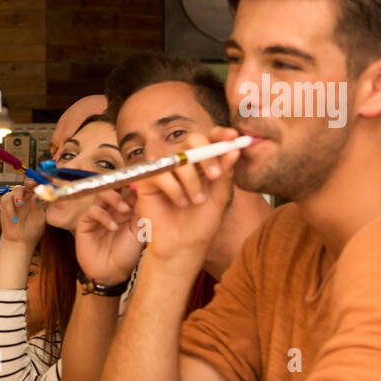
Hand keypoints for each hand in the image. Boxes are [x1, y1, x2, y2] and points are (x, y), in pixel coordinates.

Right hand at [0, 185, 47, 246]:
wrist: (20, 240)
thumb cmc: (33, 229)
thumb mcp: (39, 219)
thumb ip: (38, 207)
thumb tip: (37, 196)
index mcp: (39, 198)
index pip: (41, 186)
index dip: (41, 182)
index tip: (42, 182)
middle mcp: (29, 196)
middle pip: (28, 184)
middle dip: (29, 183)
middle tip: (30, 184)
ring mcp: (17, 198)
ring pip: (17, 189)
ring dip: (18, 195)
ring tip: (19, 204)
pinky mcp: (6, 203)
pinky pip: (6, 199)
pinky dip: (9, 206)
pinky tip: (13, 216)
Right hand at [74, 189, 142, 284]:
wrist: (111, 274)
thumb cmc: (127, 255)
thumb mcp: (139, 233)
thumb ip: (141, 213)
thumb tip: (146, 193)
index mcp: (127, 210)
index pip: (129, 190)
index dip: (135, 185)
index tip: (143, 183)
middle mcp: (112, 209)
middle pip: (114, 188)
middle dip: (122, 187)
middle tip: (132, 193)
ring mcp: (99, 214)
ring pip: (101, 195)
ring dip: (113, 199)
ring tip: (124, 210)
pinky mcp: (86, 222)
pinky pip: (92, 211)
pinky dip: (103, 217)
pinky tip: (113, 227)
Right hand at [135, 129, 238, 266]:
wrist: (182, 246)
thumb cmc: (201, 224)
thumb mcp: (220, 196)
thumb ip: (225, 173)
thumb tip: (233, 149)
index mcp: (203, 163)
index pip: (211, 139)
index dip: (221, 134)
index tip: (233, 138)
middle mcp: (183, 163)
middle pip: (192, 140)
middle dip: (206, 155)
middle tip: (215, 175)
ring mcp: (164, 170)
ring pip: (179, 159)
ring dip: (192, 182)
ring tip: (196, 202)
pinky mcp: (147, 180)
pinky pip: (162, 173)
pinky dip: (174, 189)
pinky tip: (179, 203)